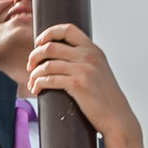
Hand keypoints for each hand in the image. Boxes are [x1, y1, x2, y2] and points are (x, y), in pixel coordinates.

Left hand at [27, 23, 144, 147]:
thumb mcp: (99, 72)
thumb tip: (63, 59)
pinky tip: (36, 89)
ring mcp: (83, 69)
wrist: (117, 118)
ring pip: (47, 64)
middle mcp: (88, 56)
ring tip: (31, 82)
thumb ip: (86, 61)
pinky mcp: (78, 84)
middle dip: (35, 55)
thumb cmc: (106, 99)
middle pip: (51, 46)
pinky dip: (38, 83)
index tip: (39, 43)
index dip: (49, 33)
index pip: (68, 29)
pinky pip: (49, 79)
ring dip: (34, 73)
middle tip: (30, 66)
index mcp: (93, 50)